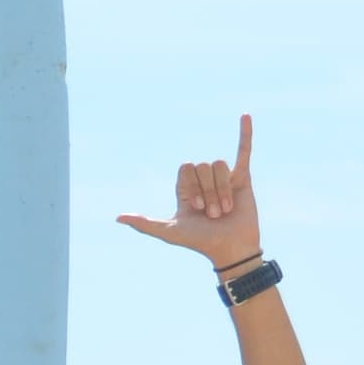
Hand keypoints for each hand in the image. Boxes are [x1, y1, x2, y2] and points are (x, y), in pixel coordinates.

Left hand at [117, 113, 264, 272]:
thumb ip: (145, 224)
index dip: (192, 185)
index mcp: (185, 188)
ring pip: (220, 165)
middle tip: (212, 214)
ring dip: (222, 190)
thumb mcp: (169, 231)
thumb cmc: (200, 241)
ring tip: (224, 210)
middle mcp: (203, 181)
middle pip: (203, 166)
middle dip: (209, 192)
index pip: (186, 168)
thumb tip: (118, 218)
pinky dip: (245, 133)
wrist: (230, 248)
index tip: (196, 208)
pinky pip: (243, 150)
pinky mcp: (242, 177)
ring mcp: (223, 178)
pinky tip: (246, 116)